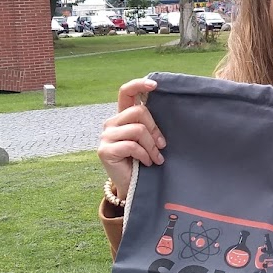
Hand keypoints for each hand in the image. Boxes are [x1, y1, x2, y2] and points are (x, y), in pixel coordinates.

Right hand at [97, 78, 163, 198]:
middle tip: (162, 146)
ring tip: (156, 158)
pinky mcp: (105, 150)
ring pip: (138, 130)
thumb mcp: (149, 140)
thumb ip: (150, 125)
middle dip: (155, 129)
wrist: (132, 187)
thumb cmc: (144, 162)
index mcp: (122, 117)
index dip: (139, 85)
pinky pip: (132, 146)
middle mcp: (111, 123)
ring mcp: (106, 136)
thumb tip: (167, 110)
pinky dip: (144, 155)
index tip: (156, 85)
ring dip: (152, 146)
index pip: (126, 92)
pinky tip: (147, 163)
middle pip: (139, 112)